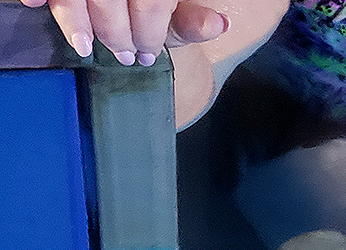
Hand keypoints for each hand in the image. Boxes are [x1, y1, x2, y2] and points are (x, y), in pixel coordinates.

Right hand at [22, 0, 228, 64]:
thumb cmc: (156, 1)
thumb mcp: (177, 5)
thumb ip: (190, 19)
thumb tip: (219, 25)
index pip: (151, 3)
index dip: (148, 34)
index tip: (145, 56)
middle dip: (114, 33)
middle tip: (122, 56)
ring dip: (72, 18)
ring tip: (83, 46)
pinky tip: (33, 4)